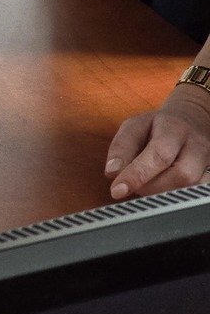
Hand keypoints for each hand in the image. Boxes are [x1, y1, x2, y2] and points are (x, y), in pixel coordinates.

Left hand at [105, 84, 209, 198]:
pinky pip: (196, 191)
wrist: (192, 118)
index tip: (117, 190)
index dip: (137, 174)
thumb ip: (122, 147)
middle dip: (151, 186)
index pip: (159, 155)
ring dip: (162, 192)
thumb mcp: (134, 126)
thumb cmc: (158, 125)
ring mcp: (208, 162)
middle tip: (132, 185)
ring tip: (147, 183)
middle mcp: (197, 146)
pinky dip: (175, 194)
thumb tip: (112, 172)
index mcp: (175, 129)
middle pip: (181, 175)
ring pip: (191, 187)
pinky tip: (163, 187)